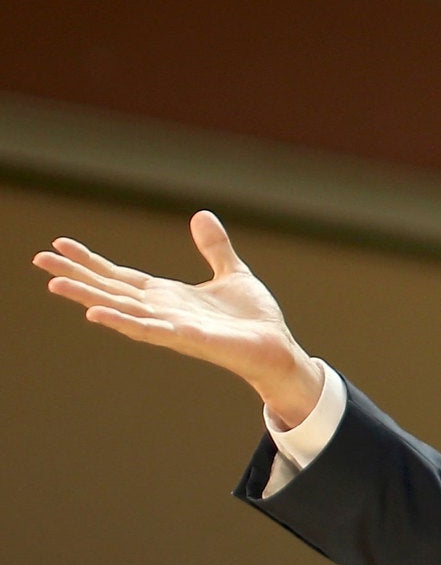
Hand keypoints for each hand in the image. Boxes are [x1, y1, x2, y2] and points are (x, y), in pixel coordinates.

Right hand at [32, 211, 323, 426]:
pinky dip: (124, 321)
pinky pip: (150, 330)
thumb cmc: (254, 319)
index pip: (121, 276)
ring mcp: (173, 326)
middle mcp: (163, 310)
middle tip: (38, 260)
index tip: (60, 245)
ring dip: (88, 298)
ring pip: (122, 310)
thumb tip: (201, 215)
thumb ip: (214, 248)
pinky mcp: (189, 338)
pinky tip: (96, 314)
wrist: (279, 348)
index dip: (92, 262)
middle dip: (76, 276)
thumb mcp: (233, 273)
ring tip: (55, 285)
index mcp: (169, 295)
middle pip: (111, 290)